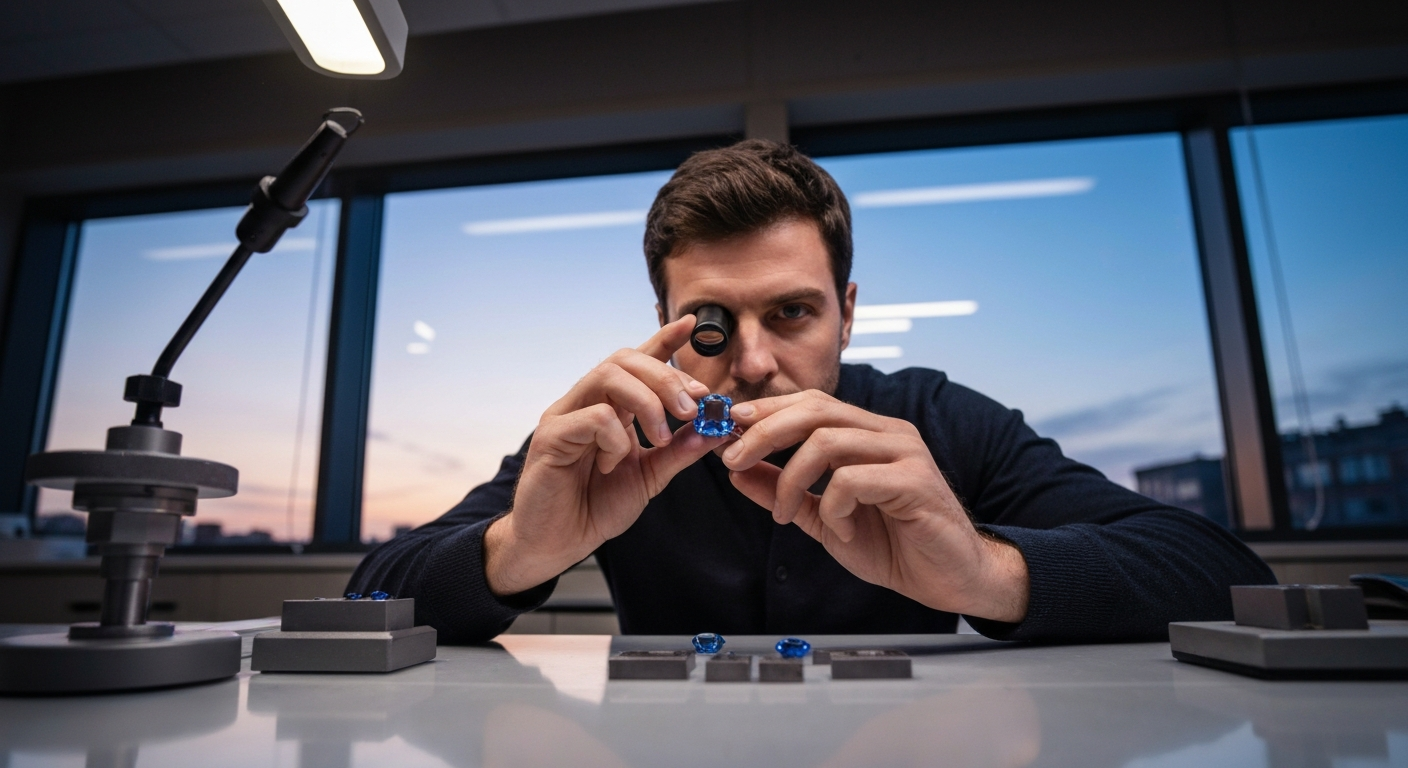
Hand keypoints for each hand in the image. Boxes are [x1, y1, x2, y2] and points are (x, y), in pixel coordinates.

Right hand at [484, 317, 726, 595]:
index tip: (691, 326)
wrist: (555, 544)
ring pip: (608, 377)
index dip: (663, 341)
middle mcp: (586, 403)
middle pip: (624, 359)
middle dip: (666, 376)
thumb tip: (715, 428)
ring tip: (661, 434)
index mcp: (610, 407)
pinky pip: (594, 417)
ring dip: (647, 401)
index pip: (637, 362)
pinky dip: (617, 439)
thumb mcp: (648, 477)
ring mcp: (566, 416)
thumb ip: (678, 451)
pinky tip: (614, 465)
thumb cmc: (593, 507)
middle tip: (692, 407)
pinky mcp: (551, 437)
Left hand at [721, 390, 1029, 622]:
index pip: (810, 402)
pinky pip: (852, 480)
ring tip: (786, 515)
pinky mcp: (916, 481)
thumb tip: (738, 472)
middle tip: (733, 461)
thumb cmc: (896, 545)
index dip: (765, 410)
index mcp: (867, 433)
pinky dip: (833, 507)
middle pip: (814, 410)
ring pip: (828, 440)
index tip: (726, 429)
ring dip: (791, 479)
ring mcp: (904, 453)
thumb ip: (784, 492)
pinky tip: (841, 531)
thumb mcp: (824, 519)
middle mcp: (887, 433)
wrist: (950, 580)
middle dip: (763, 432)